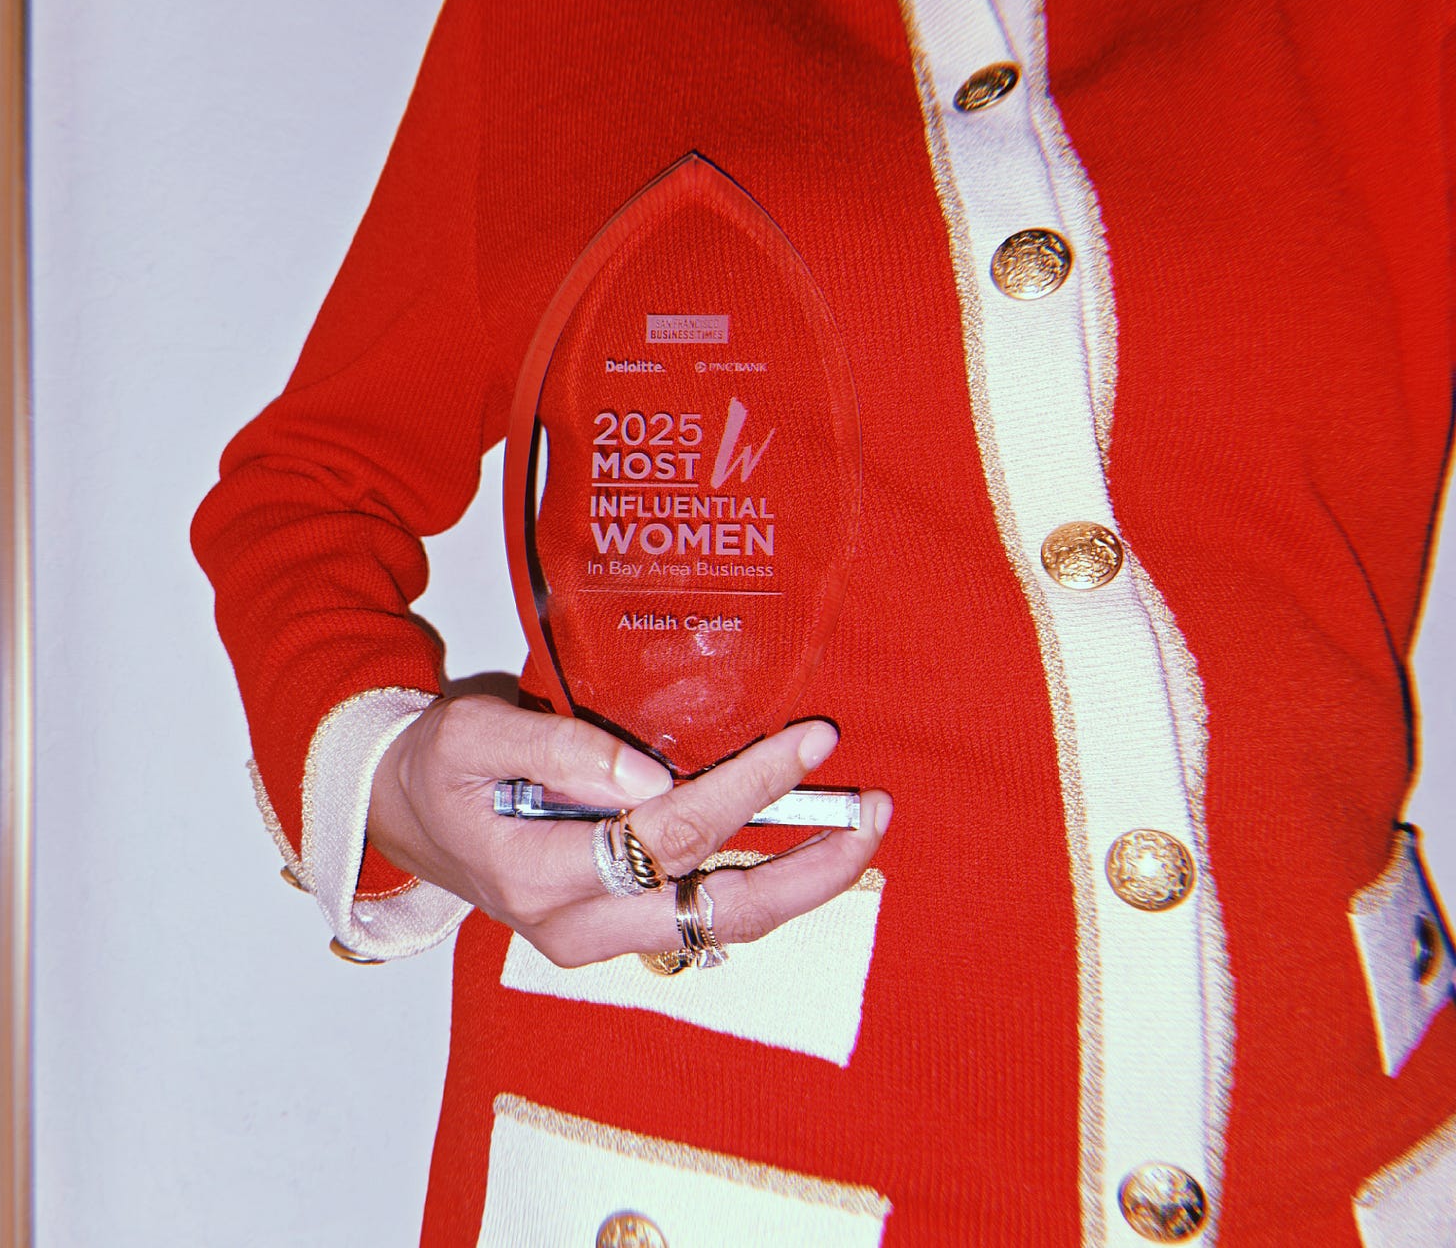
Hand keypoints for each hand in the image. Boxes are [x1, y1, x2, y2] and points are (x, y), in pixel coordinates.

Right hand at [366, 694, 890, 966]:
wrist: (406, 817)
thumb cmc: (439, 767)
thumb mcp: (474, 733)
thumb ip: (559, 749)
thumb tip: (652, 775)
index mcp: (540, 876)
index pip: (669, 835)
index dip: (747, 786)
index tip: (809, 740)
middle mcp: (578, 928)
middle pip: (718, 908)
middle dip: (806, 868)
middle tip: (873, 816)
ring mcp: (601, 940)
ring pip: (721, 924)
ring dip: (798, 885)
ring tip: (861, 833)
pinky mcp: (617, 932)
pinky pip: (705, 917)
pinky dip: (763, 885)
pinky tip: (807, 847)